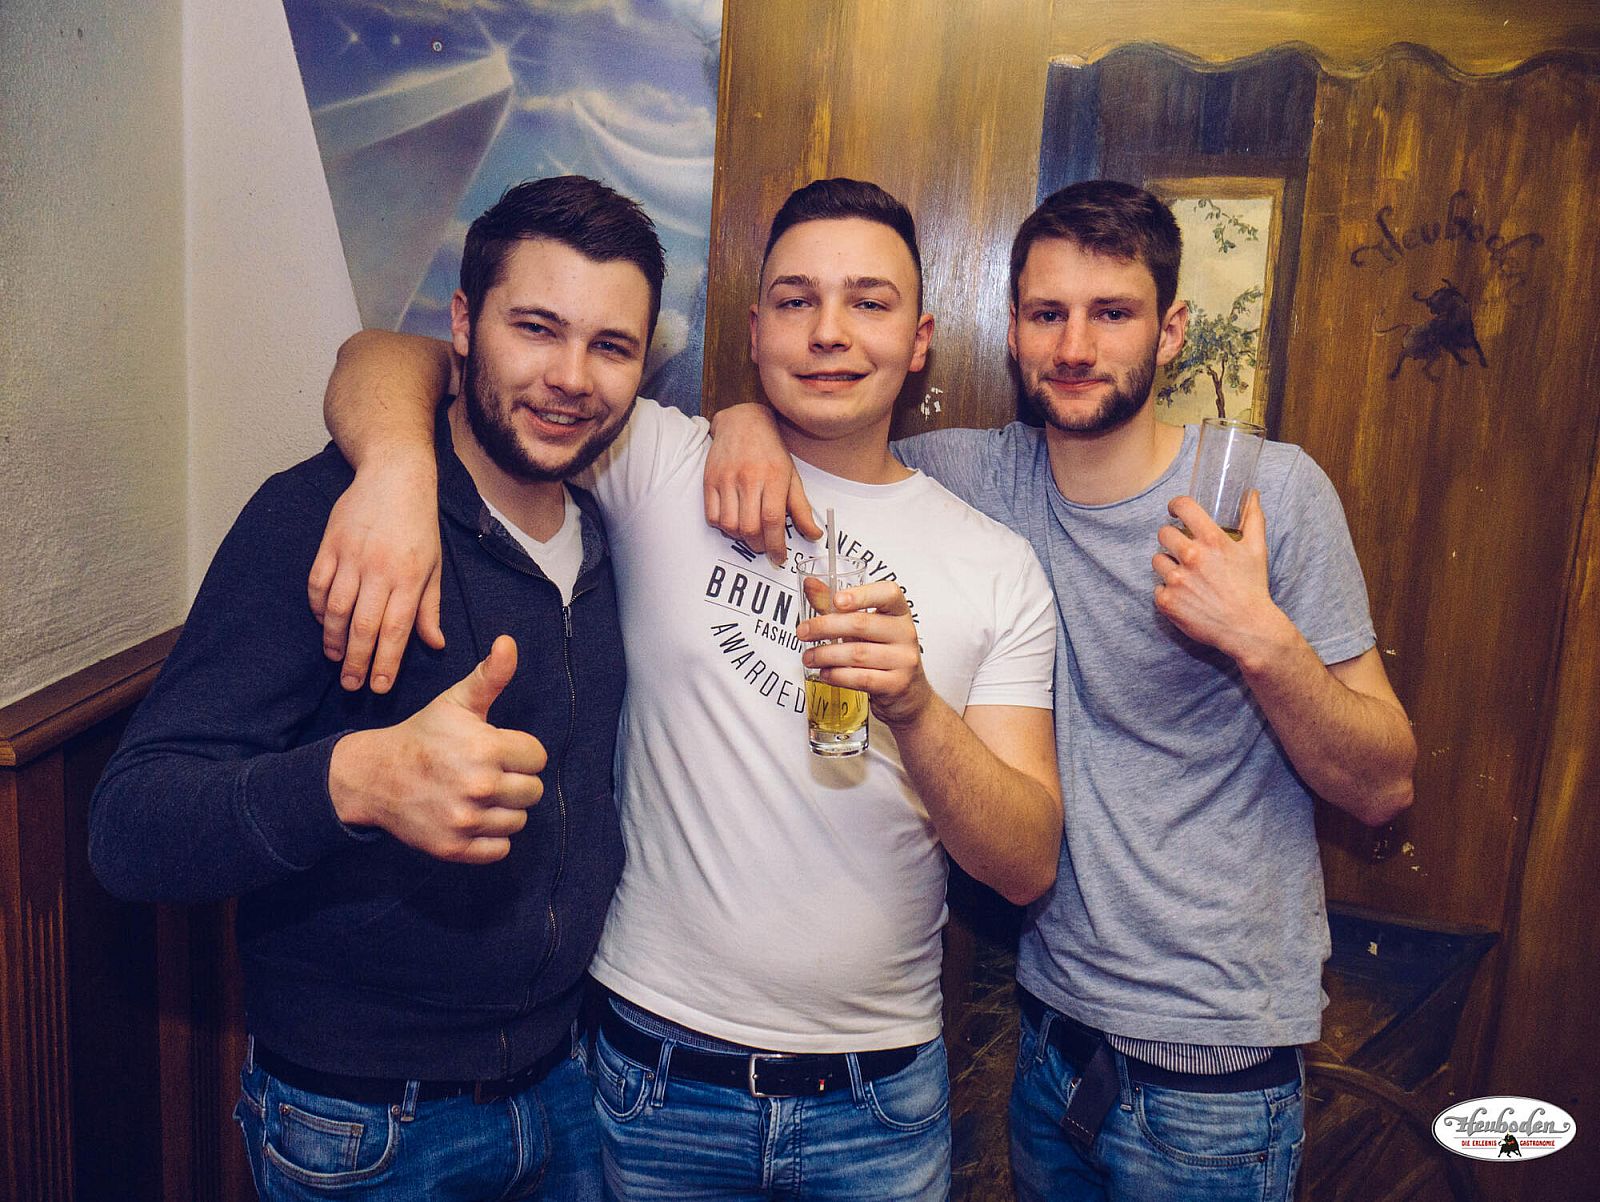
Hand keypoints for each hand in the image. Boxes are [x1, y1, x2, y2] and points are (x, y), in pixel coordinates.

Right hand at [308, 450, 443, 692]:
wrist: (395, 477)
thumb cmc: (419, 525)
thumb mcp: (433, 566)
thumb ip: (430, 608)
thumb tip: (435, 644)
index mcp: (409, 578)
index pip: (396, 631)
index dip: (386, 663)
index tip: (380, 687)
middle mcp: (379, 570)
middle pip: (363, 626)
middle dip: (356, 661)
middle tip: (352, 685)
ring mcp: (351, 557)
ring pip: (335, 609)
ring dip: (333, 638)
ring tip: (335, 658)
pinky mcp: (330, 545)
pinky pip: (317, 584)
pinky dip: (316, 607)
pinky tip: (322, 622)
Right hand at [328, 636, 544, 863]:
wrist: (375, 776)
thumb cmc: (424, 735)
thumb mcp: (456, 701)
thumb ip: (491, 675)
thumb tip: (509, 642)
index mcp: (486, 748)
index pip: (537, 757)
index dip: (519, 751)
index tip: (495, 749)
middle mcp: (479, 786)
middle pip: (533, 791)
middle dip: (514, 780)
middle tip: (486, 772)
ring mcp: (466, 820)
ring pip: (519, 821)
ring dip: (504, 809)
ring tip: (477, 794)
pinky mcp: (454, 848)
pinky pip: (500, 850)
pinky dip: (490, 838)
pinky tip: (472, 818)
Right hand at [705, 403, 821, 563]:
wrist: (742, 421)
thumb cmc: (771, 451)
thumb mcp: (792, 475)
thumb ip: (802, 508)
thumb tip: (815, 535)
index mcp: (774, 477)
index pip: (773, 520)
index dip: (776, 545)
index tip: (780, 557)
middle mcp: (749, 478)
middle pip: (751, 527)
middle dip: (759, 545)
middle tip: (765, 546)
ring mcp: (726, 479)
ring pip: (730, 525)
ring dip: (740, 537)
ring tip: (749, 533)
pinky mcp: (710, 480)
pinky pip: (712, 516)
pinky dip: (722, 526)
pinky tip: (733, 520)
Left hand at [797, 579, 933, 727]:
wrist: (908, 693)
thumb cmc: (883, 653)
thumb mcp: (866, 627)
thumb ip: (838, 607)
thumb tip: (810, 585)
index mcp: (899, 612)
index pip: (888, 593)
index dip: (861, 594)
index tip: (836, 600)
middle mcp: (905, 633)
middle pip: (862, 624)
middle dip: (825, 627)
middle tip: (803, 632)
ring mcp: (904, 660)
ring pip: (858, 654)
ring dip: (826, 655)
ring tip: (809, 657)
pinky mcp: (897, 684)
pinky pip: (862, 678)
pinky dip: (838, 675)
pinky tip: (825, 673)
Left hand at [1152, 491, 1284, 659]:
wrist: (1247, 628)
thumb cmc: (1252, 587)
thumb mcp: (1257, 549)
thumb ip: (1253, 519)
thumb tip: (1252, 494)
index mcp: (1212, 540)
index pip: (1183, 507)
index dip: (1176, 505)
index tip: (1175, 511)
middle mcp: (1191, 557)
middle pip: (1163, 533)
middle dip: (1171, 539)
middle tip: (1182, 549)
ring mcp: (1176, 580)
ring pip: (1157, 560)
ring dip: (1167, 565)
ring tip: (1185, 575)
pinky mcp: (1167, 601)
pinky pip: (1157, 588)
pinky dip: (1167, 591)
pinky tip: (1184, 596)